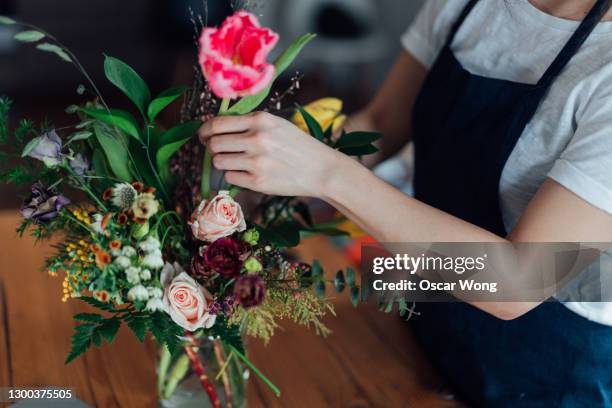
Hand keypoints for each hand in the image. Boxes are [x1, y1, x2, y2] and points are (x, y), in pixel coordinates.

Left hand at [198, 111, 349, 196]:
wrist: (321, 169)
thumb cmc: (298, 146)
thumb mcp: (276, 124)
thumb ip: (248, 123)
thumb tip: (215, 128)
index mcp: (260, 120)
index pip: (217, 123)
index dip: (205, 131)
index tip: (203, 136)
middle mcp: (256, 139)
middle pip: (213, 143)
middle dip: (211, 148)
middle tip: (217, 151)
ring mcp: (256, 161)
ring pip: (218, 161)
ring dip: (222, 162)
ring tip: (234, 162)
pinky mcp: (258, 182)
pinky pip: (230, 178)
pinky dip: (234, 176)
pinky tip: (247, 173)